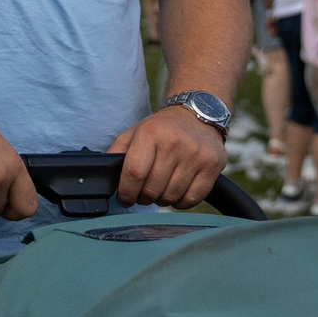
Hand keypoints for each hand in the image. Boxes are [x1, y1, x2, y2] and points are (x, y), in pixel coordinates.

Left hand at [109, 105, 226, 208]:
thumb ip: (117, 152)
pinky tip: (177, 190)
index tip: (124, 198)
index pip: (134, 173)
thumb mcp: (134, 132)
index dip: (126, 192)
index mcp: (150, 134)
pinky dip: (181, 202)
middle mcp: (174, 143)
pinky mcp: (212, 166)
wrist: (197, 114)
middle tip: (144, 192)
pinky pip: (191, 200)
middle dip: (143, 197)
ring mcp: (195, 155)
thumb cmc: (161, 129)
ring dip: (162, 199)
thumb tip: (104, 178)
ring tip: (161, 188)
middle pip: (151, 189)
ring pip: (170, 197)